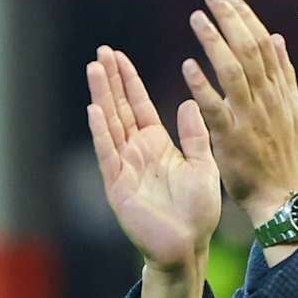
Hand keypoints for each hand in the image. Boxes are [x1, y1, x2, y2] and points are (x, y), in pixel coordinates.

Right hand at [85, 45, 220, 272]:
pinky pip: (109, 154)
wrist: (188, 245)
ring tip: (95, 69)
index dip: (128, 81)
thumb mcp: (203, 165)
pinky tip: (95, 110)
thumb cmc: (198, 211)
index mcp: (157, 144)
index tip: (118, 56)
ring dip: (102, 97)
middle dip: (111, 81)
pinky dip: (102, 132)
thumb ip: (195, 135)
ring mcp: (124, 167)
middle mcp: (137, 152)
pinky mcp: (118, 185)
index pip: (138, 106)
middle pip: (119, 109)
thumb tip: (189, 102)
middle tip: (101, 51)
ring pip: (110, 125)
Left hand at [182, 0, 297, 224]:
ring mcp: (250, 117)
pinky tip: (187, 66)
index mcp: (279, 90)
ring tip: (197, 19)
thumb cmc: (280, 152)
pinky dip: (202, 86)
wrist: (280, 193)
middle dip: (230, 19)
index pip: (263, 43)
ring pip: (234, 72)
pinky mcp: (231, 138)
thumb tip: (276, 37)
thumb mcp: (291, 109)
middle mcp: (267, 99)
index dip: (246, 17)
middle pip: (249, 50)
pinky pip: (215, 108)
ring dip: (214, 42)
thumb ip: (283, 74)